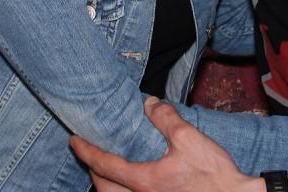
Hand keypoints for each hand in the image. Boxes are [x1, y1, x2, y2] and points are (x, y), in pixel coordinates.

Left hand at [71, 98, 255, 191]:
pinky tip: (133, 182)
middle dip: (93, 172)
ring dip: (107, 186)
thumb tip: (149, 104)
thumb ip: (164, 118)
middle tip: (90, 154)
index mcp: (143, 181)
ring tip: (108, 170)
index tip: (74, 140)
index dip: (85, 151)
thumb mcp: (188, 137)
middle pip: (103, 189)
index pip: (104, 166)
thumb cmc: (213, 175)